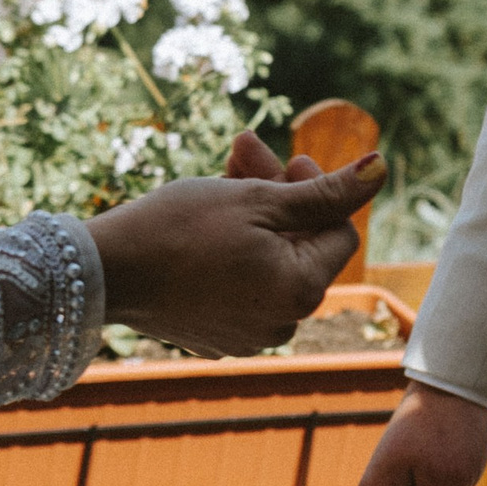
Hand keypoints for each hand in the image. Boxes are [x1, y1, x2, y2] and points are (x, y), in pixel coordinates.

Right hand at [88, 150, 385, 358]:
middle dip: (278, 194)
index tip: (281, 158)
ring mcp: (247, 336)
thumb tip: (382, 170)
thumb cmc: (181, 228)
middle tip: (243, 149)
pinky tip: (202, 220)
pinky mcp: (215, 336)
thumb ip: (326, 191)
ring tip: (220, 176)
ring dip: (254, 216)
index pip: (337, 230)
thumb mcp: (259, 198)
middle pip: (300, 245)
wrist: (104, 271)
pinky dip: (232, 251)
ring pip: (269, 261)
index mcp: (302, 291)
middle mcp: (282, 324)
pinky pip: (240, 285)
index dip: (314, 188)